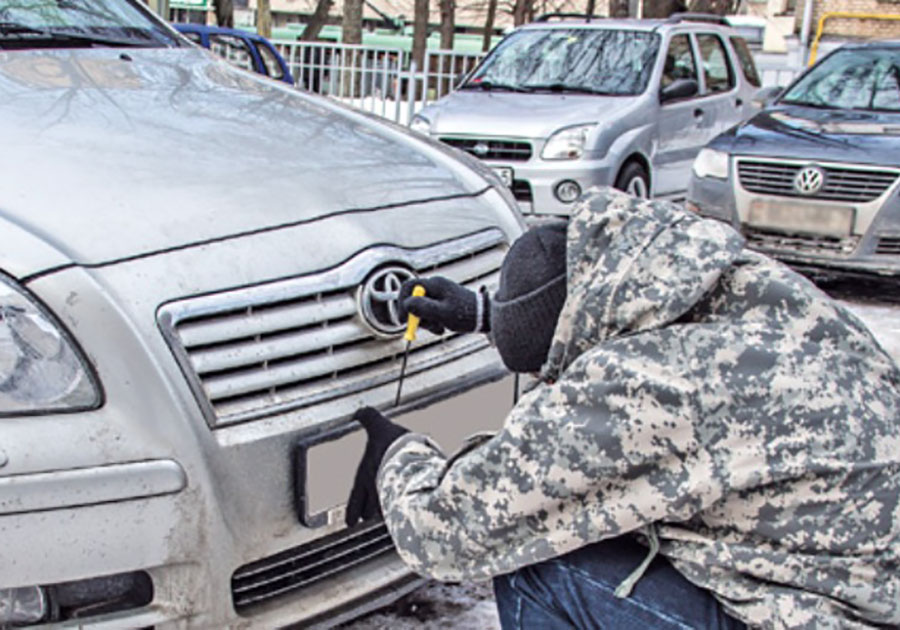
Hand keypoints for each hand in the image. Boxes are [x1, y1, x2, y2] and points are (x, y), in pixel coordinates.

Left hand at [345, 407, 408, 526]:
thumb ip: (369, 417)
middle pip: (371, 510)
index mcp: (366, 476)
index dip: (353, 510)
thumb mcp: (378, 426)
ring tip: (392, 512)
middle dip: (370, 512)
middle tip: (368, 517)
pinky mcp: (413, 497)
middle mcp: (378, 490)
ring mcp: (395, 497)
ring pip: (389, 511)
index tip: (350, 522)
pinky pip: (408, 506)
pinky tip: (415, 506)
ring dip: (389, 511)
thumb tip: (359, 411)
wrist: (414, 455)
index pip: (356, 498)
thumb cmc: (392, 446)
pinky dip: (409, 506)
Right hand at [398, 277, 489, 334]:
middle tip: (423, 328)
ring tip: (438, 329)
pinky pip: (430, 311)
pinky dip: (432, 321)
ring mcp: (440, 294)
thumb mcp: (443, 313)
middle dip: (416, 315)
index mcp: (435, 284)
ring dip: (426, 321)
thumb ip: (423, 307)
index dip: (402, 302)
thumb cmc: (467, 314)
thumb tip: (406, 304)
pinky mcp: (444, 302)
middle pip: (414, 298)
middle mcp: (436, 286)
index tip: (403, 318)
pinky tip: (441, 328)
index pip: (409, 286)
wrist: (486, 317)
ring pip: (422, 307)